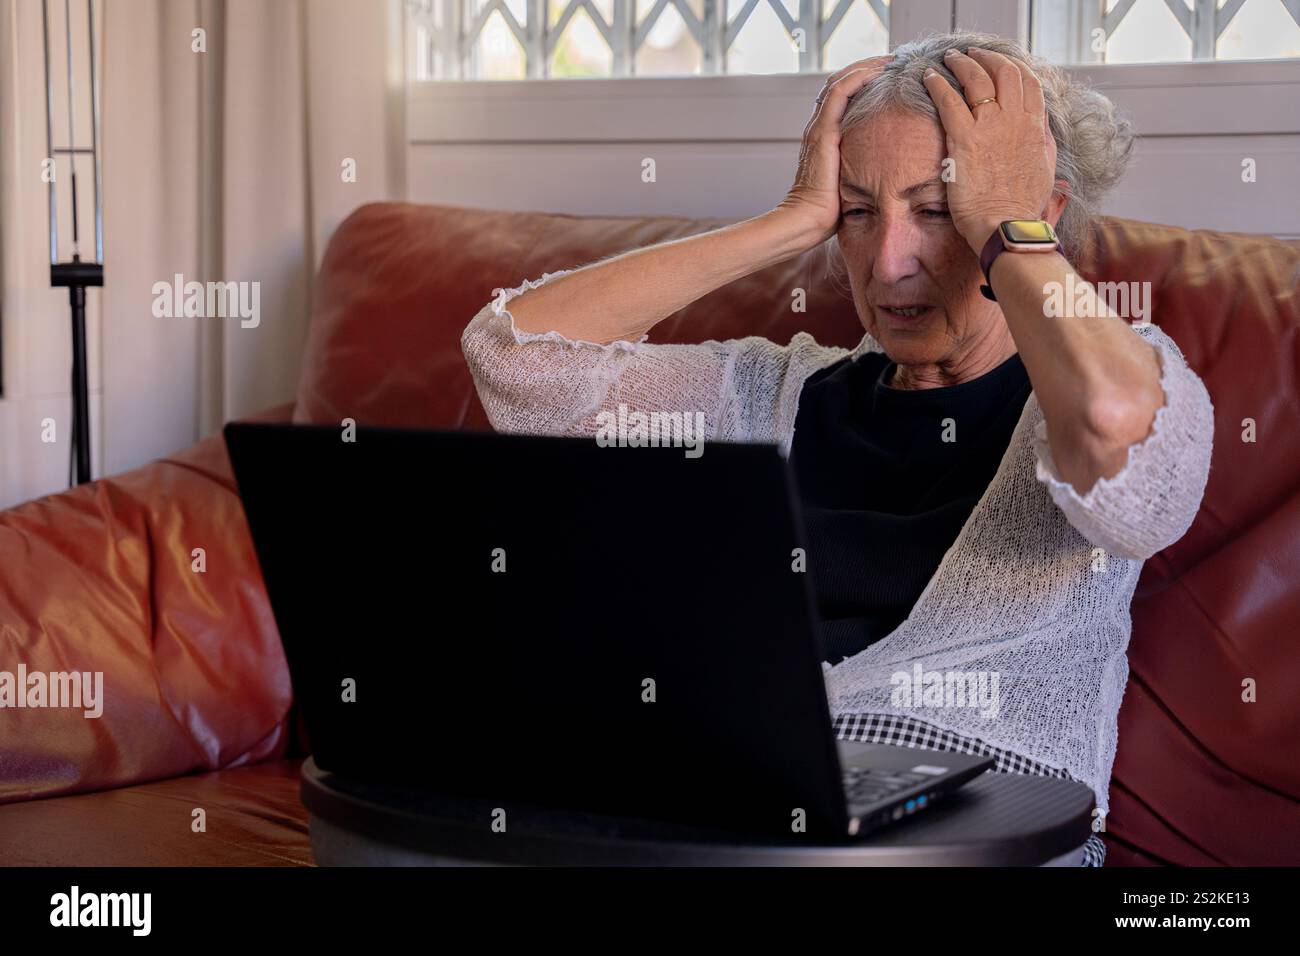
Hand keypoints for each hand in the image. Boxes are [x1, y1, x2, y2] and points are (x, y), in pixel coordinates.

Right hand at [775, 55, 894, 246]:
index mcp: (824, 138)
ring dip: (866, 66)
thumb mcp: (849, 183)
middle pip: (840, 82)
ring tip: (890, 60)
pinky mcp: (823, 132)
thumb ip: (860, 169)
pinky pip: (839, 93)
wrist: (807, 221)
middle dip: (867, 68)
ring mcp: (819, 127)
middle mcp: (819, 127)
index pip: (841, 97)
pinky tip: (878, 71)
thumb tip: (888, 172)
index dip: (863, 81)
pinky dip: (859, 77)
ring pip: (840, 81)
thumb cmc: (829, 212)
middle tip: (893, 61)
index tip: (890, 76)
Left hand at [921, 48, 1057, 254]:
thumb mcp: (1044, 168)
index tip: (998, 64)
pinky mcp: (964, 139)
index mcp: (1034, 126)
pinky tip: (928, 77)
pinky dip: (937, 83)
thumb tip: (1041, 122)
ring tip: (948, 59)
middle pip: (1003, 72)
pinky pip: (948, 100)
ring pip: (975, 79)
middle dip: (985, 58)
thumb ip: (1042, 140)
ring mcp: (989, 127)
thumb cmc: (1022, 206)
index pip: (1028, 81)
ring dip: (960, 63)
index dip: (1012, 66)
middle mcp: (1014, 120)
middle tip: (970, 56)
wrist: (1006, 225)